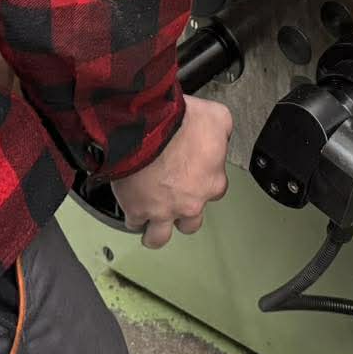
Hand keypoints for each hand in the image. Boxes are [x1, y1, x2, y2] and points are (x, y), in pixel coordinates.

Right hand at [109, 97, 231, 248]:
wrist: (146, 126)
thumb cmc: (179, 121)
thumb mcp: (216, 116)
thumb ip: (222, 130)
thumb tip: (220, 130)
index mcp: (212, 182)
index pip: (214, 191)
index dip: (202, 182)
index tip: (193, 174)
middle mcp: (190, 202)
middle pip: (190, 223)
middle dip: (182, 215)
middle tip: (174, 200)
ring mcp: (163, 209)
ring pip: (160, 237)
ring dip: (156, 230)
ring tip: (151, 222)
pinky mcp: (137, 209)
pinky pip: (133, 223)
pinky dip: (132, 217)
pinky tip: (130, 208)